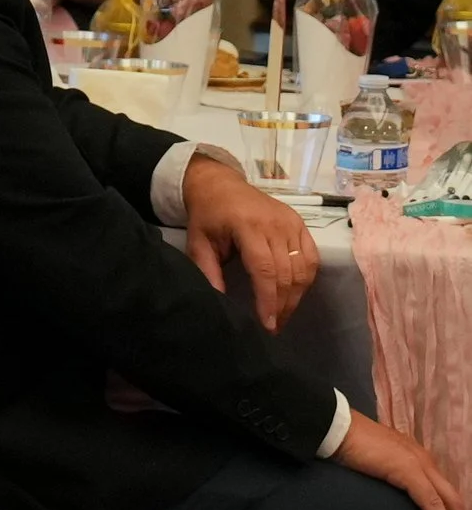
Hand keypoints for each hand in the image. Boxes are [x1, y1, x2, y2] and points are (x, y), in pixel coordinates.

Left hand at [180, 152, 317, 331]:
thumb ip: (207, 271)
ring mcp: (291, 222)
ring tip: (283, 315)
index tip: (267, 324)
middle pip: (286, 273)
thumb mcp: (198, 241)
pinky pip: (311, 257)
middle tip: (274, 326)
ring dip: (296, 296)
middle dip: (281, 304)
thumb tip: (219, 303)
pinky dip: (307, 279)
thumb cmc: (207, 214)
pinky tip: (296, 294)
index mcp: (247, 225)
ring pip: (302, 268)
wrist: (219, 183)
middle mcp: (274, 223)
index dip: (268, 300)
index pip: (264, 269)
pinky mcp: (300, 223)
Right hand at [338, 410, 468, 509]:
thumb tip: (387, 498)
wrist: (334, 426)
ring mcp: (418, 464)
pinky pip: (432, 503)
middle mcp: (423, 460)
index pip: (442, 492)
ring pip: (450, 503)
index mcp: (415, 458)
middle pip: (454, 500)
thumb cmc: (346, 444)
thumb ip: (386, 477)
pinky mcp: (408, 470)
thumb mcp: (374, 464)